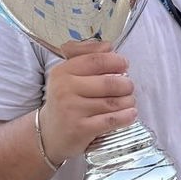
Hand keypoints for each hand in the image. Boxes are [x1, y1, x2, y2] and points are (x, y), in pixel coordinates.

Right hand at [39, 41, 137, 161]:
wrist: (49, 133)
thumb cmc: (65, 100)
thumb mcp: (68, 76)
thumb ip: (87, 56)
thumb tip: (108, 46)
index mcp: (62, 72)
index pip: (96, 61)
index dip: (116, 61)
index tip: (125, 65)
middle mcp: (64, 89)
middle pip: (108, 83)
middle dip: (126, 84)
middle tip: (128, 87)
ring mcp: (72, 110)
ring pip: (113, 102)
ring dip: (128, 101)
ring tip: (129, 101)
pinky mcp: (80, 129)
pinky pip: (111, 120)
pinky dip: (126, 116)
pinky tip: (131, 114)